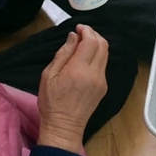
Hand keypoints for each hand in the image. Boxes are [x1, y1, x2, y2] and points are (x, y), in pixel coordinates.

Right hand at [36, 25, 108, 152]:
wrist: (64, 127)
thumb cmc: (52, 102)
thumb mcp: (49, 75)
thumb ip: (63, 53)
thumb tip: (73, 37)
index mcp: (79, 70)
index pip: (91, 41)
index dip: (86, 30)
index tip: (78, 28)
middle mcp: (95, 74)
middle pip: (103, 44)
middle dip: (93, 34)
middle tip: (81, 33)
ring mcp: (101, 81)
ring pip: (105, 54)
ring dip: (96, 44)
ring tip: (83, 44)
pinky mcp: (103, 87)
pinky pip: (103, 65)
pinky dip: (97, 55)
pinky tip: (85, 58)